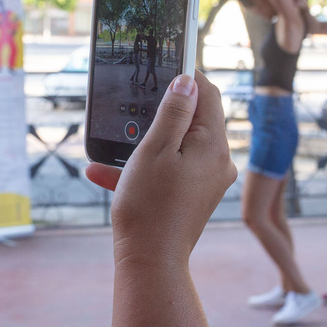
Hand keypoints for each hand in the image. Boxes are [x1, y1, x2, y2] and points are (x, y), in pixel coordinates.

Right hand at [85, 72, 236, 267]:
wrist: (150, 262)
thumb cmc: (148, 206)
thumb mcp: (155, 149)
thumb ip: (174, 111)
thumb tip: (187, 81)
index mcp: (213, 145)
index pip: (207, 93)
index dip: (186, 76)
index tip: (164, 65)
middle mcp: (219, 161)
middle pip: (193, 119)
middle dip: (158, 115)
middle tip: (131, 112)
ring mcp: (209, 180)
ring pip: (177, 146)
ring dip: (144, 146)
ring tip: (109, 154)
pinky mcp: (196, 196)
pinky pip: (171, 170)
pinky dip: (145, 169)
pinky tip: (107, 174)